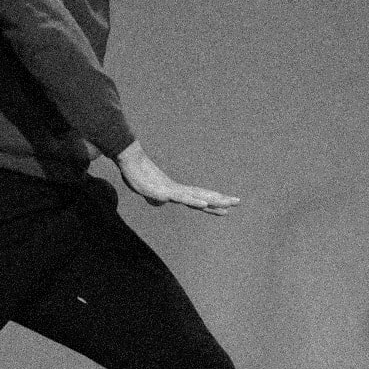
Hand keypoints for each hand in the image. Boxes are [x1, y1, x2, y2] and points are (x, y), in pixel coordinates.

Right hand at [116, 142, 240, 215]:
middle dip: (220, 200)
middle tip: (238, 201)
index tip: (227, 207)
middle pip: (202, 196)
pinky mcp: (164, 191)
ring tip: (228, 204)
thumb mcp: (148, 192)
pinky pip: (182, 197)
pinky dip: (194, 201)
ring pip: (196, 197)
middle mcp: (178, 190)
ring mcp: (172, 190)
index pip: (198, 198)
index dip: (212, 203)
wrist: (129, 161)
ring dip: (212, 200)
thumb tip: (159, 202)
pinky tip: (204, 204)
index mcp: (176, 191)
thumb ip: (155, 197)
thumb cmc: (137, 175)